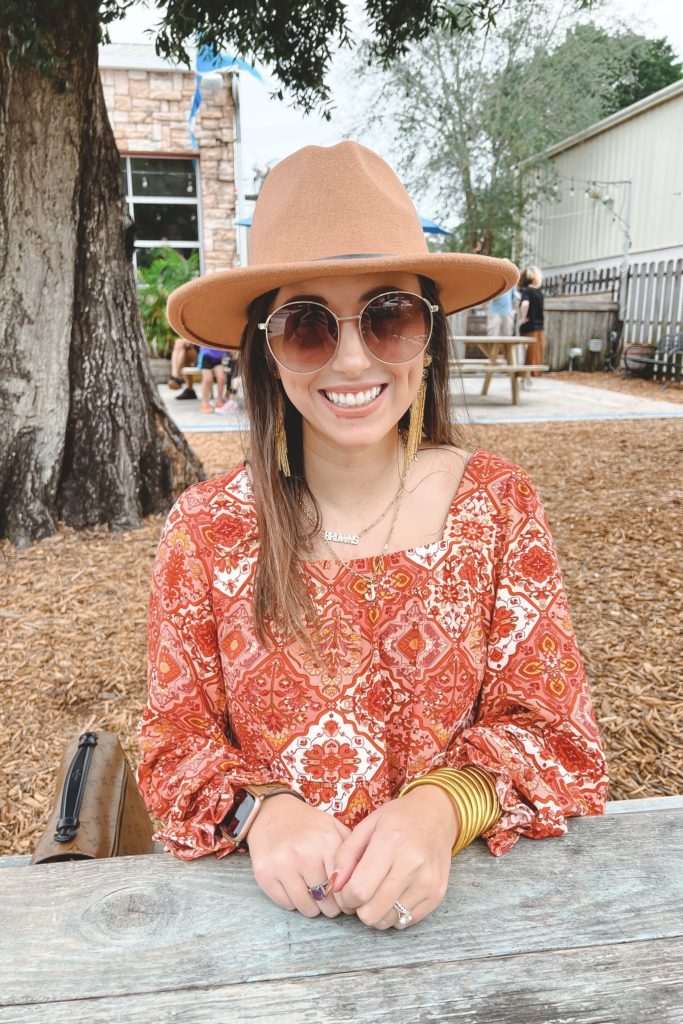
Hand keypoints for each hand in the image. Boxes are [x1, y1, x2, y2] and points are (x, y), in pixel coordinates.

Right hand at [246, 794, 350, 917]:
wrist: (271, 812)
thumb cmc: (307, 824)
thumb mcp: (333, 828)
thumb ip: (352, 851)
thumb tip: (369, 881)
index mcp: (325, 842)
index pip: (344, 888)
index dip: (348, 898)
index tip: (347, 899)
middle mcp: (303, 854)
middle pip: (326, 902)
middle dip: (331, 905)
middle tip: (330, 899)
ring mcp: (282, 865)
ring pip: (306, 908)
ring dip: (313, 906)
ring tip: (314, 894)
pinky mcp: (264, 875)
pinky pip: (286, 905)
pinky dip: (293, 902)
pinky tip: (296, 888)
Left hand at [329, 784, 457, 929]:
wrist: (436, 816)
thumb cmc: (397, 819)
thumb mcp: (366, 826)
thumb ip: (346, 855)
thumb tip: (333, 885)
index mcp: (390, 842)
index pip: (359, 890)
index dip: (345, 897)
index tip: (345, 889)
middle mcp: (412, 865)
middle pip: (372, 913)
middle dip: (358, 907)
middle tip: (360, 892)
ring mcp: (427, 882)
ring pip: (387, 921)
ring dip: (376, 912)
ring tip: (377, 892)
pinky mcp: (436, 895)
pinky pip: (405, 921)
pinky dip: (394, 913)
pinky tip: (394, 893)